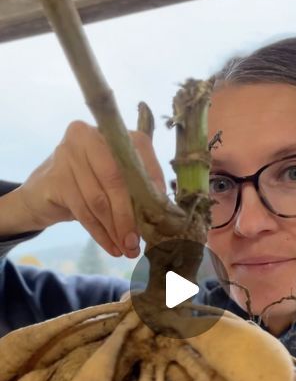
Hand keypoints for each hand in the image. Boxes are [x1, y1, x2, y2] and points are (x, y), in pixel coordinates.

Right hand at [14, 121, 165, 256]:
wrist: (44, 193)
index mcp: (112, 131)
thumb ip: (138, 188)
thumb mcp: (116, 181)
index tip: (160, 215)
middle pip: (116, 180)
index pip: (139, 154)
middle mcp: (87, 135)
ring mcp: (67, 154)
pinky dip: (99, 232)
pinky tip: (110, 246)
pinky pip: (83, 211)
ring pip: (99, 200)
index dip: (153, 184)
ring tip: (126, 249)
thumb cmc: (89, 185)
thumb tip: (165, 213)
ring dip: (115, 229)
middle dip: (129, 217)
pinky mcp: (54, 178)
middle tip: (137, 243)